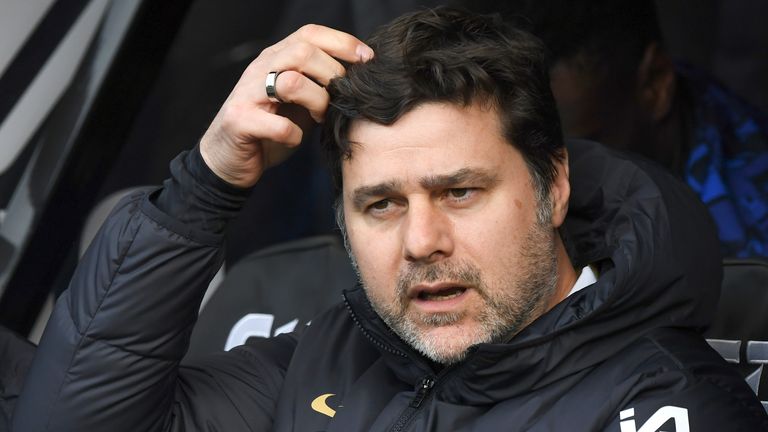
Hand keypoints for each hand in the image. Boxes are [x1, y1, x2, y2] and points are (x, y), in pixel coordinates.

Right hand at [199, 25, 373, 187]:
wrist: (229, 159)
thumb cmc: (271, 128)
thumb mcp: (299, 102)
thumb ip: (320, 85)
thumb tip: (360, 79)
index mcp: (276, 59)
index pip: (310, 34)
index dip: (342, 42)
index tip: (368, 59)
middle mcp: (260, 69)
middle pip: (303, 52)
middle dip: (332, 74)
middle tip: (341, 97)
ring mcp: (248, 94)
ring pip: (291, 82)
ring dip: (317, 101)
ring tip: (319, 117)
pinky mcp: (240, 121)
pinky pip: (279, 125)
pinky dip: (294, 136)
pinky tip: (294, 139)